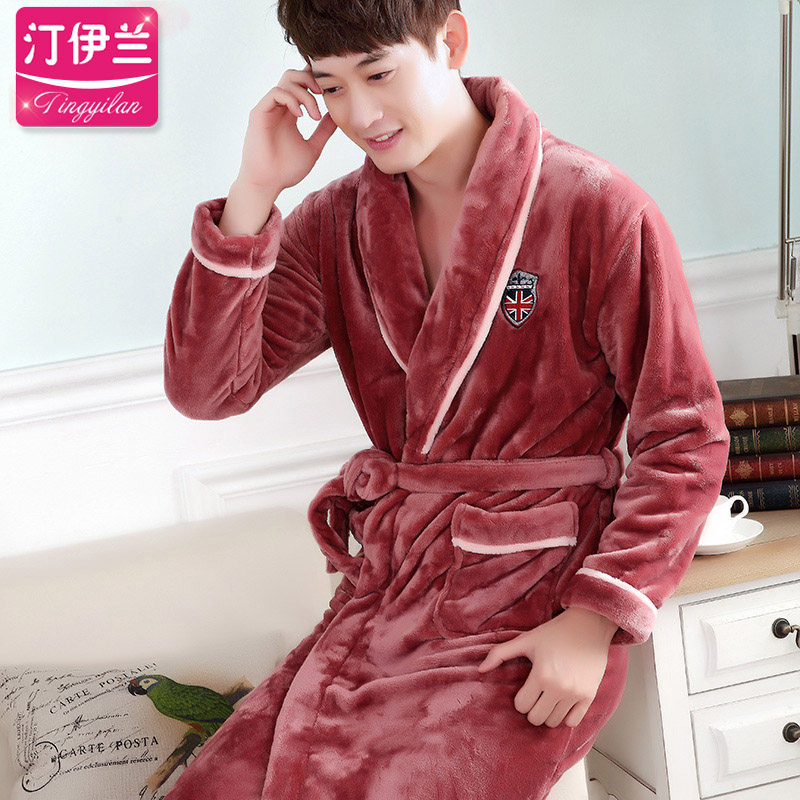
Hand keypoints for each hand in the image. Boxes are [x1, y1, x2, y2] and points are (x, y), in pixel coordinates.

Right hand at [236, 63, 337, 192]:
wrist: (268, 184)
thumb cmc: (286, 170)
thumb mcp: (314, 147)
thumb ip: (324, 131)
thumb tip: (337, 115)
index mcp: (290, 113)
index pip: (301, 85)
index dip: (315, 80)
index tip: (330, 92)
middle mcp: (279, 107)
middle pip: (293, 76)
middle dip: (311, 80)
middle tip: (324, 95)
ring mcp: (268, 109)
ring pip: (286, 81)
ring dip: (305, 94)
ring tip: (314, 116)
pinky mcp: (259, 113)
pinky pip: (276, 93)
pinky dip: (292, 100)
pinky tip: (301, 116)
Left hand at [477, 606, 616, 727]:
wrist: (588, 626)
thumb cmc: (555, 632)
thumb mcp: (525, 639)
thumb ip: (500, 653)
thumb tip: (480, 669)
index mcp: (541, 675)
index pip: (522, 706)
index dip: (520, 699)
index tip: (525, 689)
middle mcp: (559, 688)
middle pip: (536, 718)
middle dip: (532, 709)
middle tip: (535, 696)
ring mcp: (575, 694)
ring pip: (553, 722)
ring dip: (547, 713)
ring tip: (548, 698)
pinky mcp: (589, 696)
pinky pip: (573, 722)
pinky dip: (565, 717)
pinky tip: (562, 702)